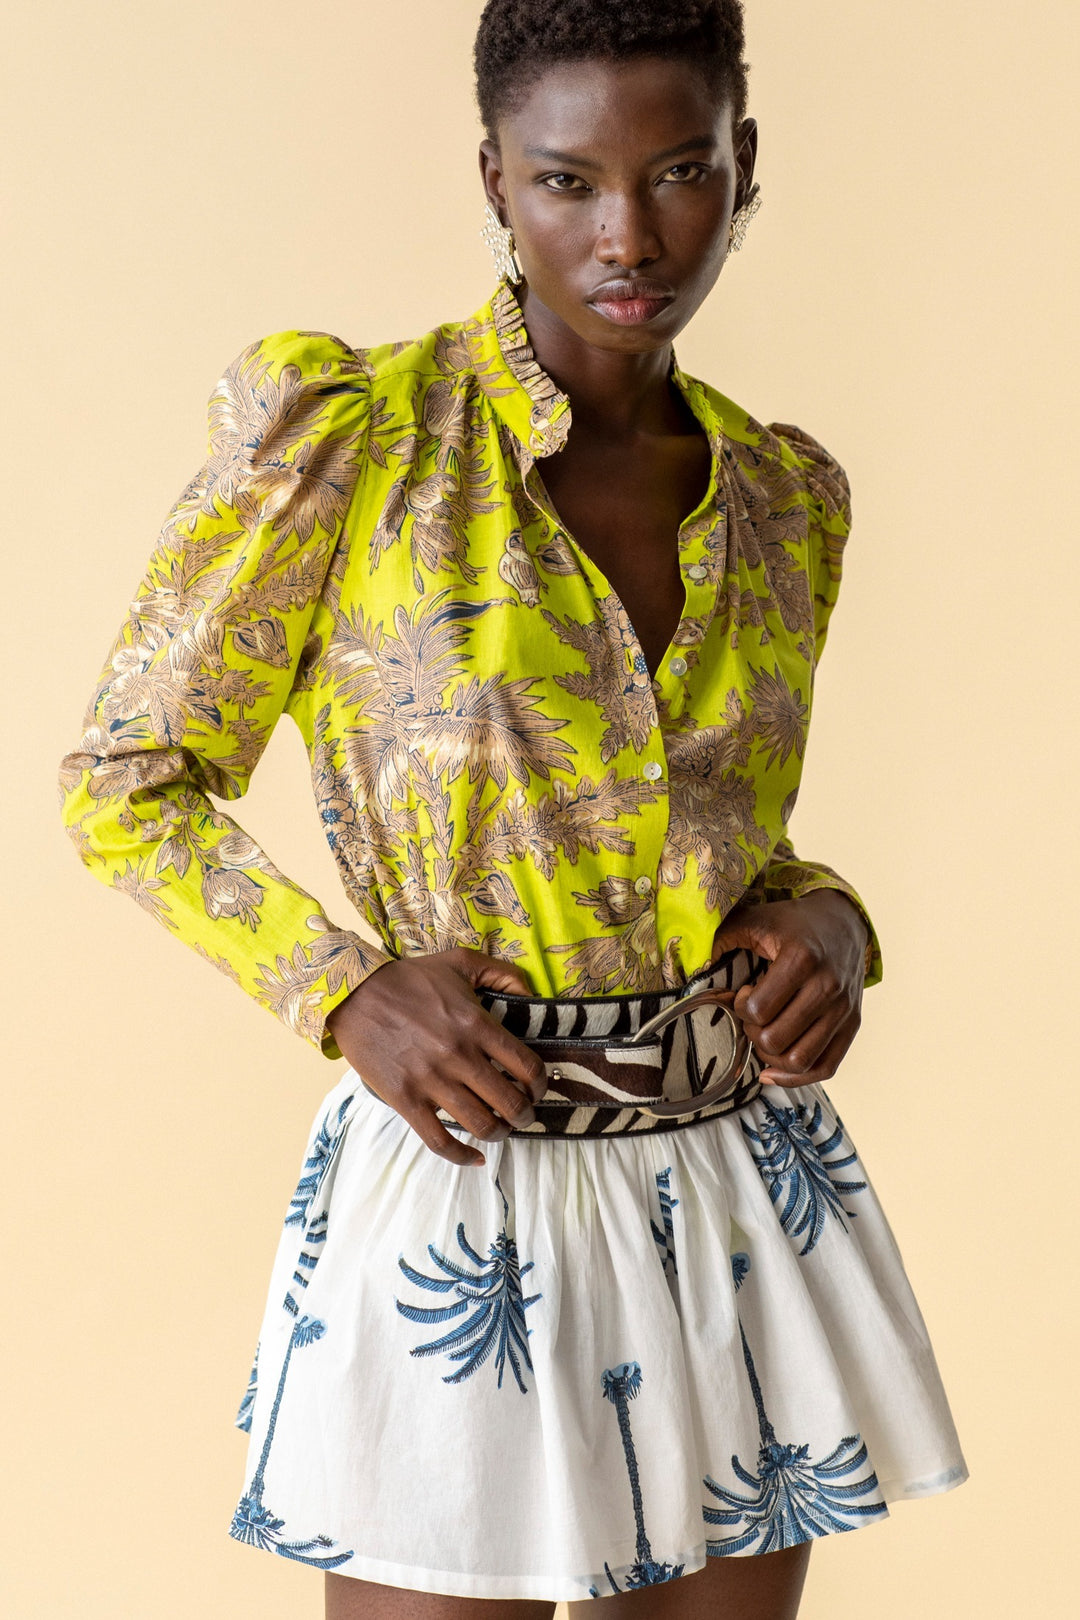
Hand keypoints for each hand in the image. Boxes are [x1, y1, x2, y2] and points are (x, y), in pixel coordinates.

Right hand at [324, 948, 547, 1166]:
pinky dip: (461, 1156)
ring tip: (500, 1130)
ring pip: (481, 1125)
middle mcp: (459, 1057)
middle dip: (524, 1115)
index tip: (537, 1089)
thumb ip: (501, 972)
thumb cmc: (409, 978)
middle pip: (510, 1102)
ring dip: (499, 1134)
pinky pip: (439, 1140)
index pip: (527, 1067)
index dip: (540, 1085)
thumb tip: (531, 993)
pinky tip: (475, 1158)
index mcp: (477, 1025)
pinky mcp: (406, 1100)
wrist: (355, 995)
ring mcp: (431, 1081)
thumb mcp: (460, 961)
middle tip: (523, 1114)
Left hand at [711, 889, 869, 1087]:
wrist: (843, 922)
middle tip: (753, 1015)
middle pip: (776, 1039)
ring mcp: (844, 1009)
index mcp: (802, 958)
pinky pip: (826, 1067)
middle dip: (753, 1032)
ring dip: (772, 1056)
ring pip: (799, 1060)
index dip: (740, 1006)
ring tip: (766, 1034)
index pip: (759, 1009)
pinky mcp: (853, 1024)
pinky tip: (774, 1068)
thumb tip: (697, 966)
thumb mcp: (756, 918)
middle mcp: (828, 986)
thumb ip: (722, 937)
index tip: (744, 992)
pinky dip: (797, 1077)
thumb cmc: (793, 923)